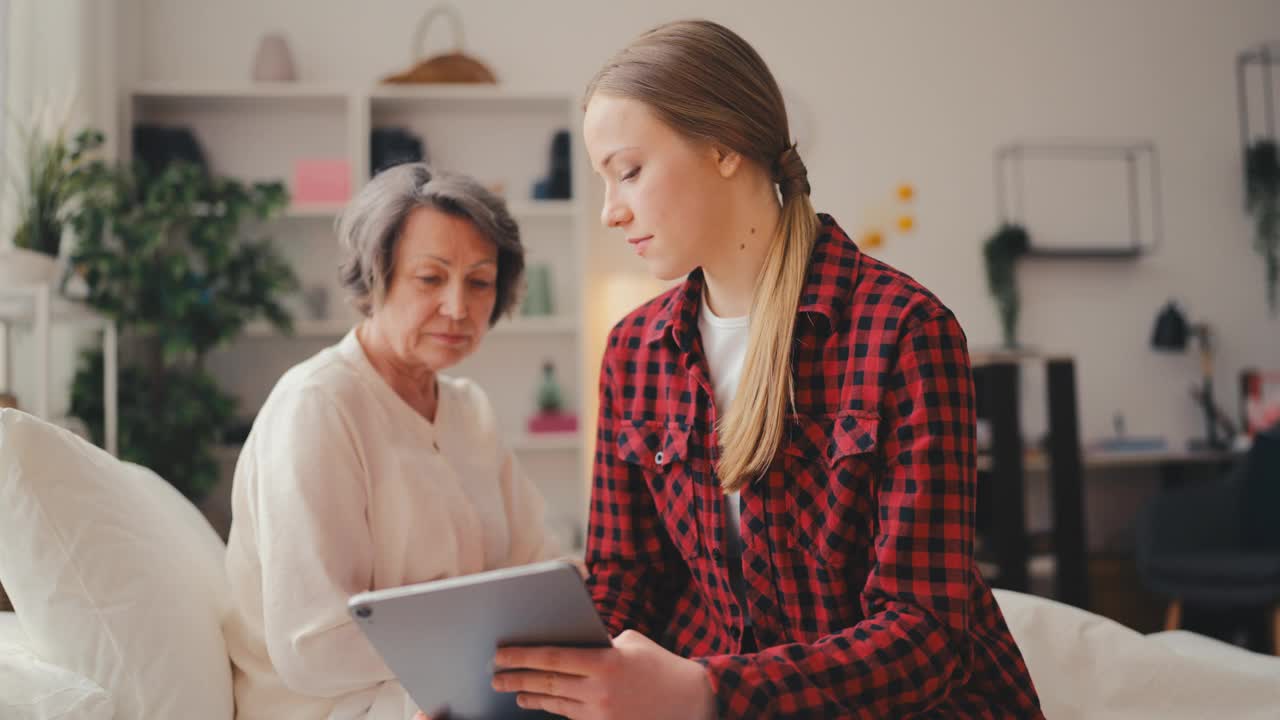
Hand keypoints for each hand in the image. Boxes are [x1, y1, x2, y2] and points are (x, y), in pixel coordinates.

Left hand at [491, 630, 714, 718]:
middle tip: (495, 676)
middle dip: (516, 678)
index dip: (522, 656)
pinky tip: (540, 701)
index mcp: (605, 663)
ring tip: (513, 690)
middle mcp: (600, 691)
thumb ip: (598, 643)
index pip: (553, 658)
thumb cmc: (660, 665)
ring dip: (530, 696)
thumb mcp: (630, 643)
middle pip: (547, 683)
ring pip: (555, 703)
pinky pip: (571, 717)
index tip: (500, 653)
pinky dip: (553, 708)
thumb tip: (566, 643)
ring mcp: (602, 715)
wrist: (693, 702)